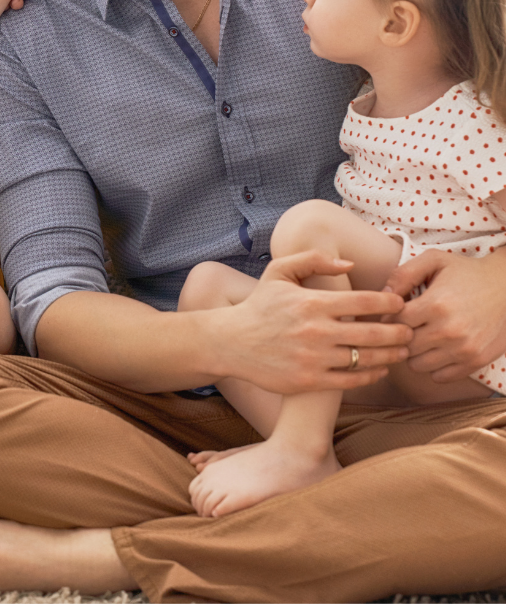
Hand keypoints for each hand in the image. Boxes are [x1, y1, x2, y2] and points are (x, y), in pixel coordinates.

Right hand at [224, 250, 411, 393]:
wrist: (231, 341)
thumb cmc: (260, 305)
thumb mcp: (279, 272)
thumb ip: (313, 260)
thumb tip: (349, 264)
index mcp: (311, 302)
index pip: (364, 300)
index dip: (389, 302)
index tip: (400, 303)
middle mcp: (316, 331)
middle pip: (373, 332)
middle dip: (399, 332)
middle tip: (410, 331)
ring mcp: (314, 358)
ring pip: (366, 358)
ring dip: (390, 355)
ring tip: (401, 351)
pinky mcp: (310, 381)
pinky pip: (351, 380)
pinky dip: (370, 375)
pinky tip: (378, 369)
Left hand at [386, 250, 505, 381]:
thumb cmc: (466, 272)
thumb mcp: (434, 260)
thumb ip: (403, 274)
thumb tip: (384, 296)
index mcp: (435, 305)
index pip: (394, 322)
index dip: (389, 318)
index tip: (393, 313)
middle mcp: (449, 331)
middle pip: (404, 346)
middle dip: (399, 337)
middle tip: (404, 327)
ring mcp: (464, 349)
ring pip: (418, 364)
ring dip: (414, 353)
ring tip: (419, 337)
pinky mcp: (476, 361)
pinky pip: (440, 377)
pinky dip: (433, 366)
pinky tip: (435, 350)